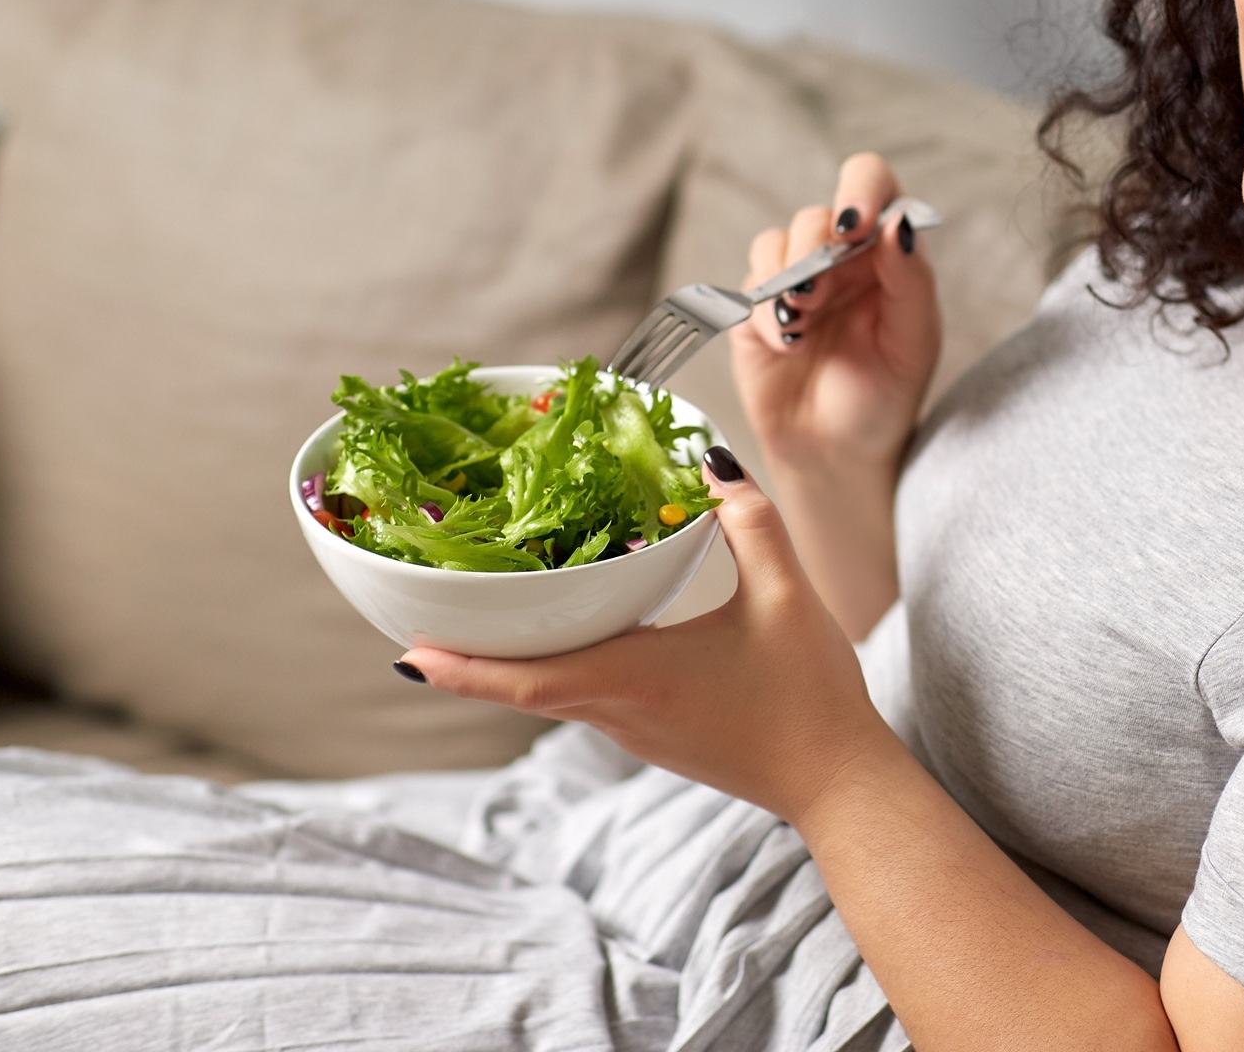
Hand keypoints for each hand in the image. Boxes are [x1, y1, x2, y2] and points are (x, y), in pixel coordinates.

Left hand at [399, 454, 891, 823]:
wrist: (837, 780)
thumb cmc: (809, 696)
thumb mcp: (786, 595)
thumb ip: (750, 522)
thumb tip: (714, 463)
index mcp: (634, 678)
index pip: (523, 681)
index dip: (459, 668)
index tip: (406, 652)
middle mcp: (620, 711)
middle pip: (522, 687)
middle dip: (468, 658)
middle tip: (422, 622)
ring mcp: (635, 731)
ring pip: (552, 694)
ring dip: (511, 665)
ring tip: (482, 621)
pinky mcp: (655, 736)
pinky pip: (588, 699)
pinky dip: (557, 671)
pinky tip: (572, 640)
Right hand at [733, 153, 941, 478]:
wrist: (838, 454)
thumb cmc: (887, 395)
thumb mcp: (915, 340)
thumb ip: (911, 277)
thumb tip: (897, 220)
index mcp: (888, 253)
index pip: (874, 184)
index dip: (859, 187)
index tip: (852, 224)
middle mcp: (841, 258)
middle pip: (817, 213)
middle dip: (814, 250)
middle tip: (819, 294)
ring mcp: (796, 279)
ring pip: (777, 241)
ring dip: (787, 277)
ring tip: (803, 323)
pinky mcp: (756, 309)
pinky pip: (750, 285)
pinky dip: (766, 312)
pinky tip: (788, 345)